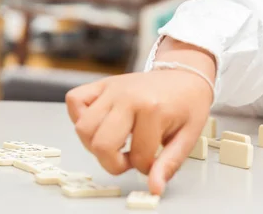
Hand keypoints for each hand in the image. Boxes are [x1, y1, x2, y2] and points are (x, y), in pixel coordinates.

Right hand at [65, 67, 212, 194]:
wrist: (185, 74)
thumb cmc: (187, 104)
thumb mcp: (187, 136)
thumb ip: (170, 163)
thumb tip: (154, 187)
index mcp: (152, 110)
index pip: (137, 158)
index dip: (145, 166)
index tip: (153, 158)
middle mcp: (127, 97)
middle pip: (101, 145)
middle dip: (114, 162)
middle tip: (129, 156)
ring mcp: (112, 89)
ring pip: (83, 128)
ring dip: (95, 143)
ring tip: (116, 141)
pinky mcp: (102, 84)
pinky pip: (74, 100)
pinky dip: (78, 116)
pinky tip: (100, 123)